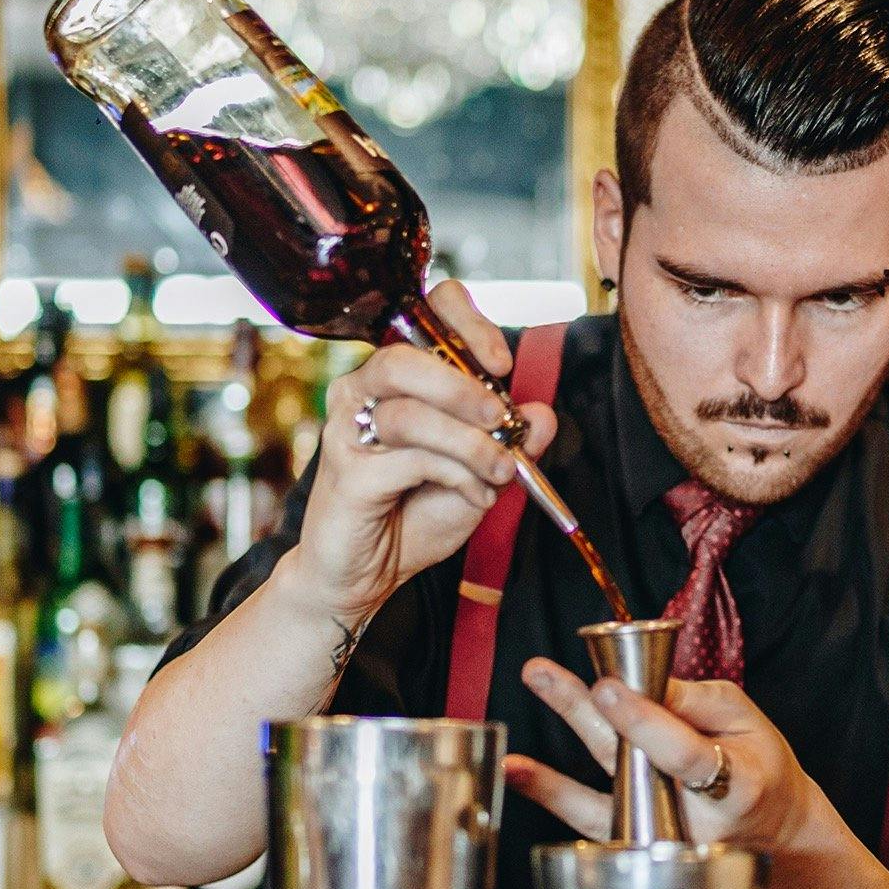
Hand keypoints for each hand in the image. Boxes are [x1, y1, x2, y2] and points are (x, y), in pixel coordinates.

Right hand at [283, 281, 556, 621]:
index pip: (425, 314)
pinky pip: (407, 459)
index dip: (467, 324)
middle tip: (499, 420)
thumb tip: (543, 412)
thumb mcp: (481, 473)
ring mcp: (347, 428)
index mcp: (399, 376)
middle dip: (463, 387)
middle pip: (405, 358)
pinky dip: (454, 475)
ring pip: (409, 412)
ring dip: (467, 443)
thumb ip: (511, 440)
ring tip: (498, 470)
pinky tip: (472, 494)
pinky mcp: (345, 471)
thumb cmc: (416, 513)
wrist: (369, 575)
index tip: (502, 364)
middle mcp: (364, 391)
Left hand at [506, 660, 814, 855]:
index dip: (642, 721)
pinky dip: (552, 795)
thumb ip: (696, 699)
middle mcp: (694, 821)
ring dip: (552, 775)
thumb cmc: (762, 768)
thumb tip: (640, 678)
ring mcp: (663, 840)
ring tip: (514, 751)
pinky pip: (590, 823)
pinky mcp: (639, 847)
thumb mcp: (750, 721)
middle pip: (631, 766)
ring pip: (602, 802)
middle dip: (586, 717)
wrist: (775, 836)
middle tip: (543, 676)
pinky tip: (519, 773)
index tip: (606, 685)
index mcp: (735, 786)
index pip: (682, 753)